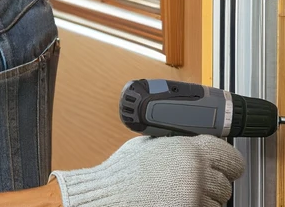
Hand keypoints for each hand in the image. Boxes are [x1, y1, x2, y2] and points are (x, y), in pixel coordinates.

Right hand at [51, 134, 244, 206]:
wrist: (111, 196)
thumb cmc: (124, 173)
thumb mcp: (151, 145)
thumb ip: (176, 144)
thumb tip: (190, 143)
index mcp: (189, 149)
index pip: (232, 157)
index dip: (228, 163)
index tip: (225, 167)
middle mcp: (198, 172)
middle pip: (226, 183)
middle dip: (213, 185)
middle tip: (193, 183)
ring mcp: (196, 194)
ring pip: (218, 202)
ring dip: (205, 199)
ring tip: (179, 193)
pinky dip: (195, 206)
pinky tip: (176, 200)